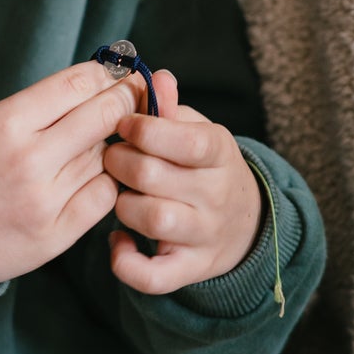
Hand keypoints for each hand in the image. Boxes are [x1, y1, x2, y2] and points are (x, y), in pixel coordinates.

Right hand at [0, 61, 141, 285]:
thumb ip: (35, 108)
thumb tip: (91, 88)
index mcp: (6, 123)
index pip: (75, 85)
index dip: (106, 73)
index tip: (118, 69)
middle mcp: (30, 161)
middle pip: (101, 116)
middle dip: (125, 99)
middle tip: (134, 92)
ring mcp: (45, 202)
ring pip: (105, 157)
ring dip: (113, 142)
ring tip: (108, 135)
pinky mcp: (55, 236)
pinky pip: (102, 198)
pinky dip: (106, 181)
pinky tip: (97, 172)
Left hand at [101, 70, 263, 294]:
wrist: (242, 222)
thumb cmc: (202, 164)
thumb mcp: (195, 129)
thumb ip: (170, 107)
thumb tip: (158, 77)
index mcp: (219, 152)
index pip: (185, 140)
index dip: (145, 129)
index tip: (123, 123)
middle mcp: (216, 195)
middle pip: (155, 176)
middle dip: (120, 162)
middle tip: (111, 156)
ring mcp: (205, 235)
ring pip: (153, 220)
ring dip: (122, 204)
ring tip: (119, 193)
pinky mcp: (189, 269)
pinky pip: (154, 277)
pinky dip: (126, 262)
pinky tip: (117, 239)